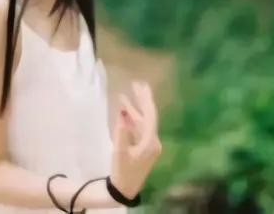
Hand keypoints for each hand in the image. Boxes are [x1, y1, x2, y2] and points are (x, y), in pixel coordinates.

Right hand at [109, 81, 161, 199]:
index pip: (150, 116)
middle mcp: (153, 141)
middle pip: (149, 116)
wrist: (124, 189)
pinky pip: (139, 128)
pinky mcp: (143, 147)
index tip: (139, 86)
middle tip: (137, 84)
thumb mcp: (120, 152)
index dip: (145, 100)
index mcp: (150, 142)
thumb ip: (122, 131)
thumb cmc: (122, 171)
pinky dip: (132, 118)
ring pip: (143, 121)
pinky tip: (125, 111)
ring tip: (125, 95)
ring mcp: (148, 144)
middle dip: (142, 100)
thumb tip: (122, 111)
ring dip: (134, 109)